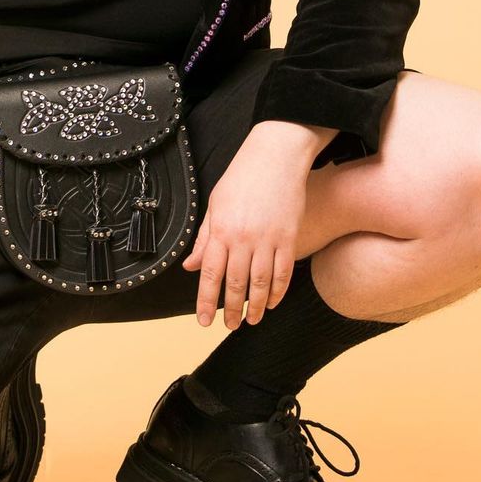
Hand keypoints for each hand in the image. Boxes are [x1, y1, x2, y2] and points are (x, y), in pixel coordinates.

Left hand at [180, 127, 310, 328]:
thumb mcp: (215, 204)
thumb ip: (204, 238)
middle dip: (231, 310)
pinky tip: (273, 302)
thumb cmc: (242, 176)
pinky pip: (283, 273)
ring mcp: (268, 239)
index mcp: (221, 230)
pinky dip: (279, 292)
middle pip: (235, 284)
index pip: (210, 275)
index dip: (206, 301)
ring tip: (251, 321)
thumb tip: (191, 266)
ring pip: (261, 284)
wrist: (276, 155)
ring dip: (256, 307)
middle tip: (229, 326)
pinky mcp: (289, 237)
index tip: (203, 321)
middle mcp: (243, 238)